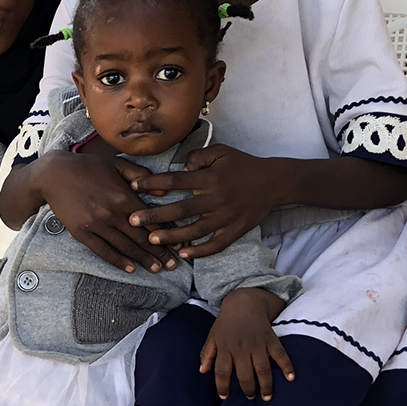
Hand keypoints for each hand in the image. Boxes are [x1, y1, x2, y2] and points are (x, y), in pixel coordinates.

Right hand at [30, 153, 177, 273]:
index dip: (166, 235)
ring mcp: (96, 225)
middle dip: (159, 253)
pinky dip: (118, 261)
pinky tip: (130, 269)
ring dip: (143, 260)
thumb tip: (164, 190)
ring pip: (125, 247)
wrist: (54, 174)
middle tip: (173, 265)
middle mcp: (112, 213)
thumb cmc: (87, 166)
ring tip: (157, 269)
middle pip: (141, 238)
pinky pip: (103, 251)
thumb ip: (140, 175)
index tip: (178, 246)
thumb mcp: (116, 163)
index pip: (151, 220)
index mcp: (124, 196)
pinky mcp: (82, 233)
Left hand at [129, 145, 281, 259]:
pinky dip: (200, 251)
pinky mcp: (235, 231)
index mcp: (210, 178)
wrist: (273, 182)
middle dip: (154, 216)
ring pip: (194, 231)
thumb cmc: (243, 165)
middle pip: (179, 210)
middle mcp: (215, 199)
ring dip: (172, 237)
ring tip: (152, 239)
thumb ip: (197, 157)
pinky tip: (184, 254)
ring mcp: (225, 217)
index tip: (133, 188)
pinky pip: (215, 245)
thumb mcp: (221, 151)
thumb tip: (179, 170)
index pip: (175, 181)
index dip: (152, 184)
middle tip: (132, 221)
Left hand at [200, 288, 292, 400]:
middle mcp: (241, 347)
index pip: (222, 371)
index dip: (222, 386)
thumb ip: (207, 354)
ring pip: (262, 368)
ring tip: (267, 397)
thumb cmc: (226, 323)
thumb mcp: (213, 336)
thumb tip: (202, 371)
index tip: (224, 397)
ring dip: (266, 384)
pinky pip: (280, 354)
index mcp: (225, 347)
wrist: (244, 302)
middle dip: (248, 389)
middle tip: (251, 397)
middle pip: (244, 374)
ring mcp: (257, 343)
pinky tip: (290, 378)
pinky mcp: (271, 338)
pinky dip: (286, 365)